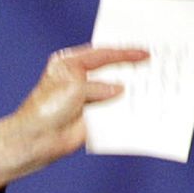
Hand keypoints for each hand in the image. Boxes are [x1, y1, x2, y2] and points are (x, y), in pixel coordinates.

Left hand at [12, 44, 149, 162]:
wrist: (38, 140)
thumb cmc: (47, 109)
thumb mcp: (75, 88)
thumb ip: (99, 86)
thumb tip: (120, 90)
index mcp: (70, 64)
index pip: (102, 54)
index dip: (124, 53)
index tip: (145, 52)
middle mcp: (79, 78)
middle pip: (110, 69)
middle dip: (131, 68)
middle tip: (154, 62)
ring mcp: (87, 97)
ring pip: (115, 89)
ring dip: (132, 89)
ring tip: (155, 82)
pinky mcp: (93, 115)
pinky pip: (115, 109)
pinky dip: (127, 107)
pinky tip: (144, 103)